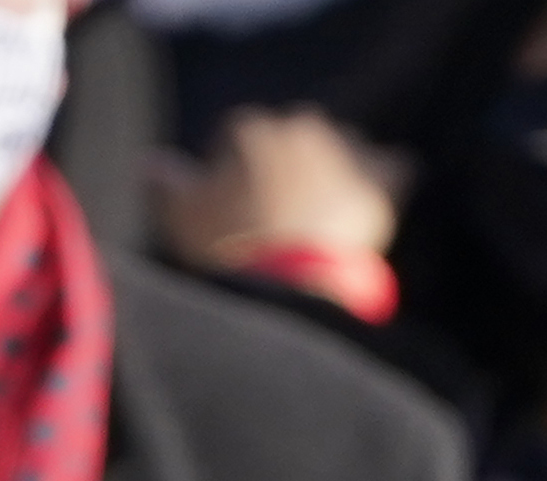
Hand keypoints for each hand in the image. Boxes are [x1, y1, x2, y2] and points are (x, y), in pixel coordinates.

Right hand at [155, 106, 398, 278]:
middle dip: (292, 172)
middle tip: (286, 221)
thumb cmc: (226, 253)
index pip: (243, 141)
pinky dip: (388, 182)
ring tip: (329, 222)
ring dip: (339, 176)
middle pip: (297, 142)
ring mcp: (343, 150)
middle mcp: (298, 126)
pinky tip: (378, 206)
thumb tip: (151, 164)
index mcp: (248, 129)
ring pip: (345, 151)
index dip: (240, 177)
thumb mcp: (179, 218)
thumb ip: (163, 183)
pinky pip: (395, 168)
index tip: (242, 212)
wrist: (284, 288)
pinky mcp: (379, 181)